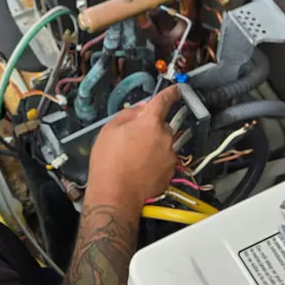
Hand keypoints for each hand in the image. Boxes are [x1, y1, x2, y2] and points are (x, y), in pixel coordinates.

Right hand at [86, 85, 179, 209]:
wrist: (116, 194)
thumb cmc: (109, 163)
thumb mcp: (109, 130)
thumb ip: (129, 115)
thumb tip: (140, 111)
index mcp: (150, 123)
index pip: (164, 101)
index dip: (170, 93)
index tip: (175, 89)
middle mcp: (165, 137)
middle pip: (162, 125)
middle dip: (151, 128)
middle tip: (132, 138)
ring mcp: (169, 155)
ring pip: (164, 143)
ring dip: (153, 145)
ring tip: (133, 157)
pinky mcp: (170, 171)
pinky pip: (164, 159)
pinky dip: (155, 160)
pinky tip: (139, 168)